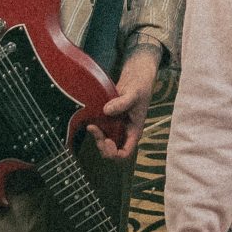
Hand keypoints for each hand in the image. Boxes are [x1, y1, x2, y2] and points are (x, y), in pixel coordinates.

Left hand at [95, 45, 158, 160]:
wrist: (136, 78)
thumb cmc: (140, 87)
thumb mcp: (133, 93)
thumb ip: (122, 102)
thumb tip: (107, 110)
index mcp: (134, 132)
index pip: (125, 153)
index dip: (114, 153)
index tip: (107, 140)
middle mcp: (125, 132)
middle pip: (112, 150)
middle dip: (101, 144)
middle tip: (94, 129)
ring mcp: (117, 127)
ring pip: (105, 142)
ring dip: (97, 137)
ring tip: (91, 125)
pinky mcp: (110, 120)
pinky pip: (101, 131)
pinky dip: (95, 129)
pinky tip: (91, 120)